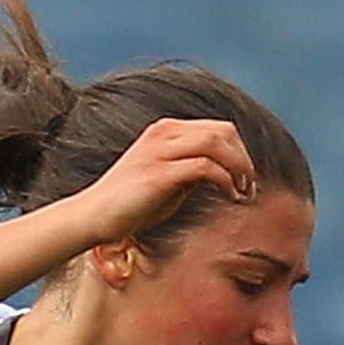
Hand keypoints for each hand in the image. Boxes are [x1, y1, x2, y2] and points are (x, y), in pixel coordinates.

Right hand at [71, 118, 257, 242]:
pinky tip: (229, 195)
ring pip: (217, 143)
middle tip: (249, 187)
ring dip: (239, 167)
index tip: (246, 179)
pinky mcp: (159, 173)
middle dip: (243, 158)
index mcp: (165, 131)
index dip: (239, 152)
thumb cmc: (130, 205)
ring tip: (243, 192)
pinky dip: (225, 180)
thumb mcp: (166, 180)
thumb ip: (191, 170)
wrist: (94, 216)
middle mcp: (163, 133)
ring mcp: (160, 151)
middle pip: (222, 131)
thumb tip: (223, 175)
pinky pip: (205, 166)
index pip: (217, 128)